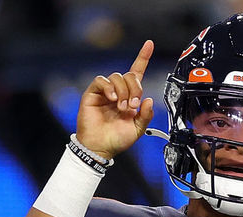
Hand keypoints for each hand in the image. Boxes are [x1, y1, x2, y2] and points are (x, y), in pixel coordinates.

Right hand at [76, 40, 154, 158]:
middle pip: (130, 75)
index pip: (137, 73)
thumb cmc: (117, 139)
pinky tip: (113, 99)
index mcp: (130, 97)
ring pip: (117, 77)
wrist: (101, 147)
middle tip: (133, 105)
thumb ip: (146, 115)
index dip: (143, 58)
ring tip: (122, 107)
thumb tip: (149, 100)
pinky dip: (109, 88)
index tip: (150, 44)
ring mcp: (106, 91)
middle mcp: (119, 92)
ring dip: (123, 91)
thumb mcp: (138, 129)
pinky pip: (102, 80)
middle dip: (135, 88)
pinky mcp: (93, 93)